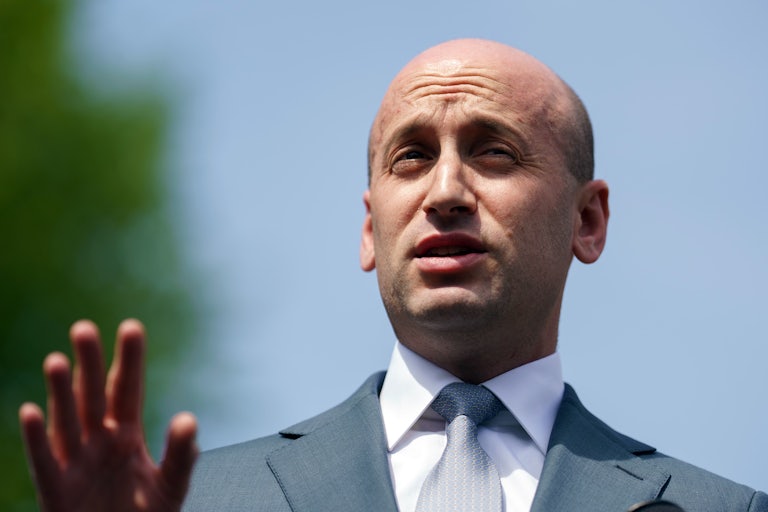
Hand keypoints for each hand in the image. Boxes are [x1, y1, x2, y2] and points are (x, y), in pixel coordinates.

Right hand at [19, 319, 197, 511]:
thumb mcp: (171, 486)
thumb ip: (180, 456)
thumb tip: (188, 419)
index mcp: (127, 435)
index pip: (127, 390)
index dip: (129, 360)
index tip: (131, 326)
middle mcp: (98, 442)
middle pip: (93, 396)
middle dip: (89, 364)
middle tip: (84, 328)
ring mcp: (76, 464)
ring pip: (66, 421)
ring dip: (61, 392)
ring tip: (57, 360)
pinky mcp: (57, 491)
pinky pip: (45, 462)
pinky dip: (37, 439)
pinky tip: (30, 412)